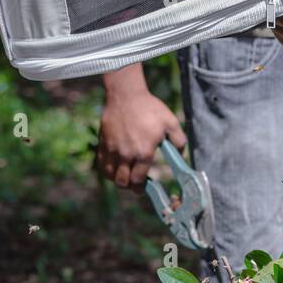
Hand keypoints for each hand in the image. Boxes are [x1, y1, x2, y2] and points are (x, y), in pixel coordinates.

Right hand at [96, 64, 185, 192]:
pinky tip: (115, 166)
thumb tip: (181, 156)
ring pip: (110, 175)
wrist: (126, 94)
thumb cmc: (150, 108)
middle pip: (122, 182)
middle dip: (130, 187)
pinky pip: (101, 164)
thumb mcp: (171, 123)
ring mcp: (112, 149)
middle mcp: (125, 154)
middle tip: (135, 183)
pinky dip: (107, 169)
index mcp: (143, 152)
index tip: (145, 186)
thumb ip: (179, 142)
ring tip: (124, 175)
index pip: (138, 181)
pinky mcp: (103, 142)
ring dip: (117, 179)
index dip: (142, 188)